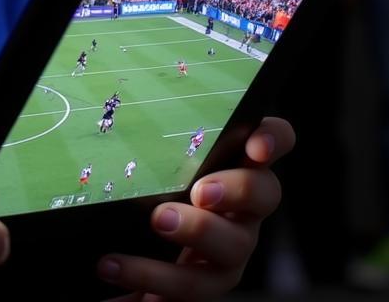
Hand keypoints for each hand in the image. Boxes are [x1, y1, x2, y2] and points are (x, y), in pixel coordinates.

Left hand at [100, 117, 295, 301]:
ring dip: (196, 232)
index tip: (256, 145)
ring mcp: (229, 249)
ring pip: (231, 246)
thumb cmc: (151, 187)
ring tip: (156, 220)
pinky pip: (188, 287)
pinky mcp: (204, 283)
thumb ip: (154, 138)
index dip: (273, 139)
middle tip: (200, 190)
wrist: (138, 254)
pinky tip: (114, 266)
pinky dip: (150, 277)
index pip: (274, 140)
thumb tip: (116, 106)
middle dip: (236, 189)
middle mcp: (243, 208)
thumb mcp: (155, 157)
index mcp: (236, 166)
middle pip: (262, 194)